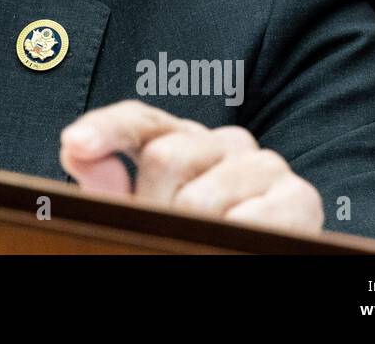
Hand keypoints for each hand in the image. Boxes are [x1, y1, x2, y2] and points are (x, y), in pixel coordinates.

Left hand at [59, 100, 323, 234]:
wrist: (256, 254)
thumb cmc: (194, 235)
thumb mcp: (146, 213)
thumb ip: (109, 184)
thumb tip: (78, 148)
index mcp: (182, 141)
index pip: (139, 121)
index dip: (106, 129)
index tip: (75, 143)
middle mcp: (224, 142)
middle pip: (166, 156)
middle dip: (154, 205)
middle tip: (167, 231)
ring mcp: (264, 166)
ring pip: (202, 194)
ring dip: (193, 229)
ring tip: (201, 241)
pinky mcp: (299, 198)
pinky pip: (251, 217)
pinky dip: (234, 235)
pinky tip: (234, 241)